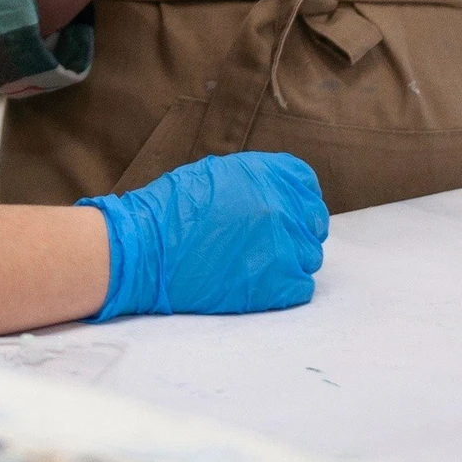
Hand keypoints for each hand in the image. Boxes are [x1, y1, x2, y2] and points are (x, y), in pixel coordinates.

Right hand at [77, 152, 327, 319]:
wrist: (147, 249)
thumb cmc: (171, 210)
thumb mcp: (217, 174)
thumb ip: (255, 181)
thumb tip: (277, 194)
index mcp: (265, 174)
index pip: (306, 183)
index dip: (299, 199)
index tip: (290, 212)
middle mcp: (280, 205)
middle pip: (313, 222)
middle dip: (298, 230)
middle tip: (274, 242)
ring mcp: (281, 246)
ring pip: (309, 256)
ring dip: (291, 260)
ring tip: (260, 264)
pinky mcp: (274, 284)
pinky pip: (301, 287)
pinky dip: (286, 287)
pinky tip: (261, 284)